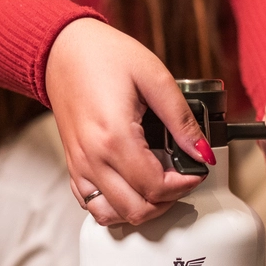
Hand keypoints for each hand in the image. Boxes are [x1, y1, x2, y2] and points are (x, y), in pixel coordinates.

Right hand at [46, 18, 212, 226]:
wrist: (62, 50)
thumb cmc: (104, 56)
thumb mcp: (154, 77)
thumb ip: (182, 120)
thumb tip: (203, 151)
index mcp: (114, 137)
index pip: (155, 187)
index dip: (185, 185)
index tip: (197, 170)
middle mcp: (92, 158)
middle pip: (136, 209)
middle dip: (167, 202)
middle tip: (181, 179)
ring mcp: (79, 166)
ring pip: (111, 215)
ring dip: (140, 209)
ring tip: (158, 187)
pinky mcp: (73, 166)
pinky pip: (92, 205)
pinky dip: (115, 206)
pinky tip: (133, 187)